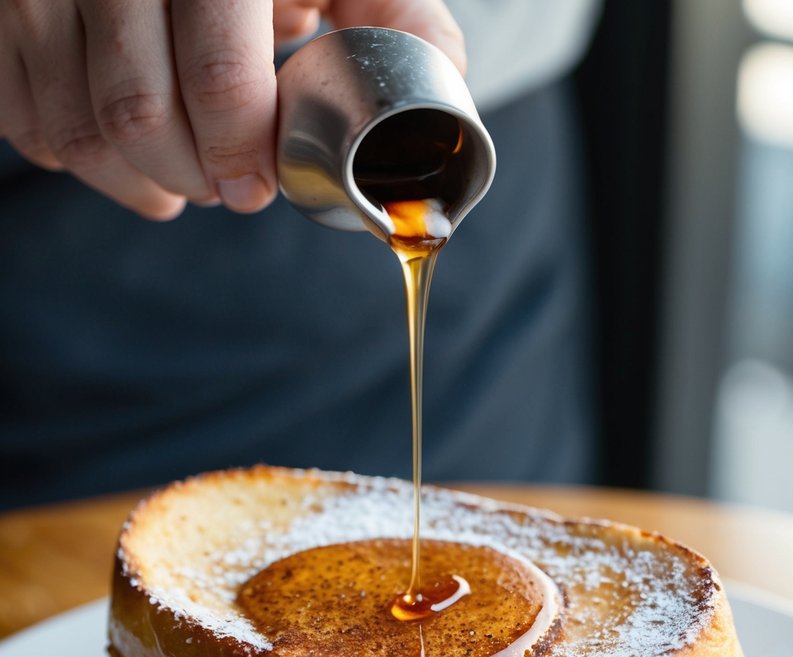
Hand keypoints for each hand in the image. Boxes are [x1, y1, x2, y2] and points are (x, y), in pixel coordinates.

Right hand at [0, 0, 464, 220]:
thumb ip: (393, 20)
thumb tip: (437, 121)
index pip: (215, 75)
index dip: (238, 153)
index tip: (257, 187)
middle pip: (136, 112)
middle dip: (192, 177)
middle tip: (227, 188)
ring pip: (74, 128)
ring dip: (133, 182)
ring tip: (178, 184)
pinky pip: (20, 117)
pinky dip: (68, 155)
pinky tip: (113, 151)